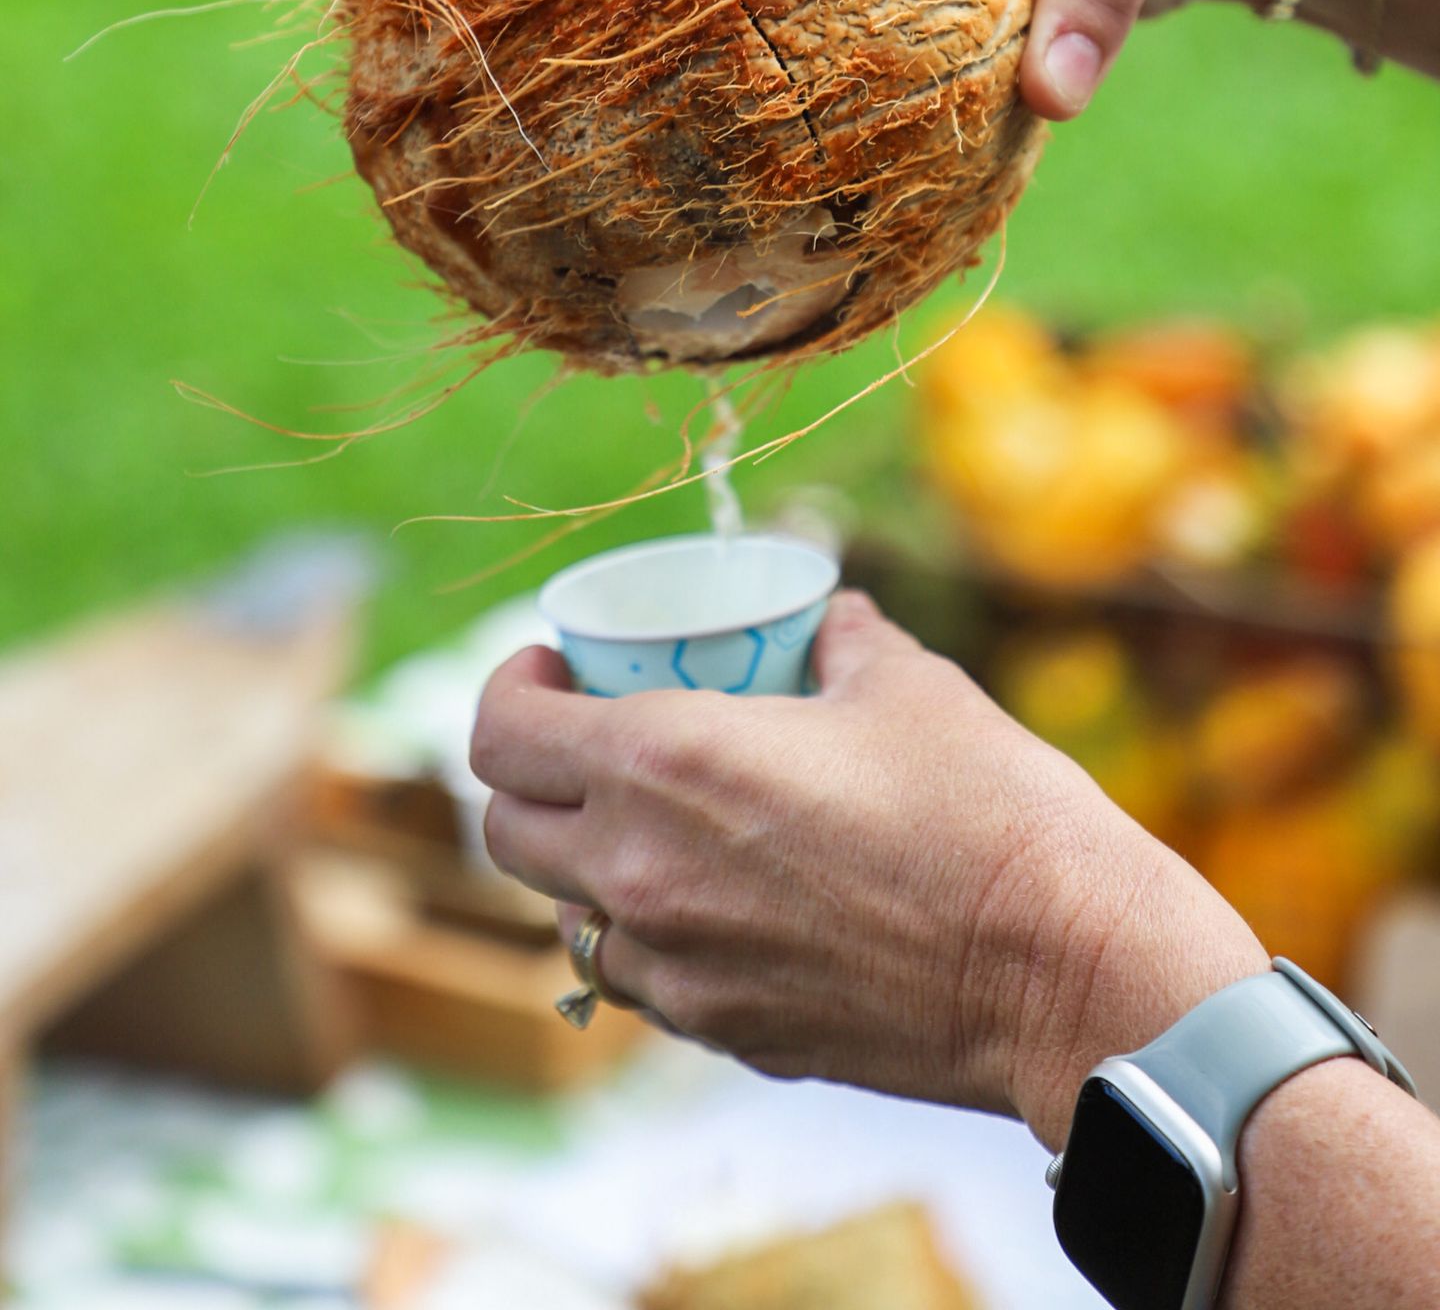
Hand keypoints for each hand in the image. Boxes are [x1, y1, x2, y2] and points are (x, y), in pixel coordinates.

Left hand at [474, 593, 1264, 1146]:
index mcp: (663, 763)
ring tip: (653, 824)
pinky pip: (641, 979)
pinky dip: (647, 934)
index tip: (551, 670)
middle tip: (589, 739)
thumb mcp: (907, 684)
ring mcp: (677, 968)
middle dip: (529, 777)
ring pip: (566, 919)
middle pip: (506, 832)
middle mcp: (641, 872)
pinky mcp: (725, 1033)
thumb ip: (841, 638)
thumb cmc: (987, 809)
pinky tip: (715, 900)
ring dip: (583, 864)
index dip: (510, 690)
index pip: (501, 735)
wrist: (1059, 971)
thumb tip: (826, 619)